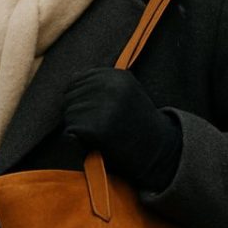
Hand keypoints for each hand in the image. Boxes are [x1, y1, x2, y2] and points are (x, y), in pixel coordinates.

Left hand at [62, 67, 181, 193]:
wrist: (158, 151)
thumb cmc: (138, 124)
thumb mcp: (126, 94)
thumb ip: (102, 84)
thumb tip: (71, 79)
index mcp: (118, 76)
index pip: (77, 79)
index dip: (80, 97)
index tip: (94, 111)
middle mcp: (111, 87)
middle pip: (70, 95)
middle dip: (76, 111)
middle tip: (98, 126)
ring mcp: (105, 106)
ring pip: (69, 113)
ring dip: (76, 126)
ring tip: (99, 134)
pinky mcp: (98, 128)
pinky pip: (71, 130)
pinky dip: (77, 139)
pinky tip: (95, 142)